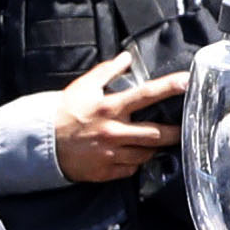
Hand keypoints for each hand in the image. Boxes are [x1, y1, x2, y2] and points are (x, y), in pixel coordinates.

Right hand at [48, 50, 188, 185]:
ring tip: (155, 143)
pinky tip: (132, 156)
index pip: (146, 95)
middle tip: (185, 130)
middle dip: (175, 133)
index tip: (187, 83)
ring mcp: (110, 154)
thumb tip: (127, 57)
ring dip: (153, 149)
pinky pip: (130, 170)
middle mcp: (114, 131)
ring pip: (145, 154)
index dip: (169, 87)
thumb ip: (108, 71)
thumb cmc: (64, 112)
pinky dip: (135, 163)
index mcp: (111, 107)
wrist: (42, 142)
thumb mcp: (84, 86)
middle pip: (156, 135)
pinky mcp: (105, 171)